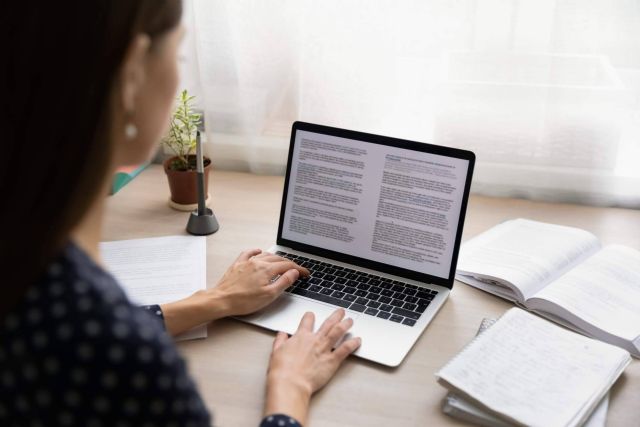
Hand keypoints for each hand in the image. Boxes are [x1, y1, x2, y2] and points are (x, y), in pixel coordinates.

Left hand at [212, 249, 309, 315]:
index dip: (299, 269)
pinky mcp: (238, 264)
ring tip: (282, 263)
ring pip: (266, 255)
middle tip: (296, 270)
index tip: (305, 273)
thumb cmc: (244, 300)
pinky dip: (256, 251)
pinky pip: (249, 253)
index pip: (288, 266)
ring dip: (276, 258)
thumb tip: (294, 273)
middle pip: (278, 259)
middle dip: (290, 263)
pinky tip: (259, 251)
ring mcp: (247, 262)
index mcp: (267, 269)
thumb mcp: (269, 295)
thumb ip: (283, 282)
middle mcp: (258, 262)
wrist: (222, 299)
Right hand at [264, 309, 361, 424]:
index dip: (310, 316)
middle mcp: (314, 340)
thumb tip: (282, 334)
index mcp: (300, 337)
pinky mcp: (332, 361)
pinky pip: (345, 349)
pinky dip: (353, 343)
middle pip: (328, 323)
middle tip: (341, 312)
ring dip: (346, 325)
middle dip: (336, 316)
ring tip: (350, 320)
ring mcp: (324, 349)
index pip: (307, 321)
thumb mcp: (276, 352)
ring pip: (338, 332)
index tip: (311, 315)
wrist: (290, 383)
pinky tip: (358, 340)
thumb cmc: (282, 370)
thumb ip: (280, 341)